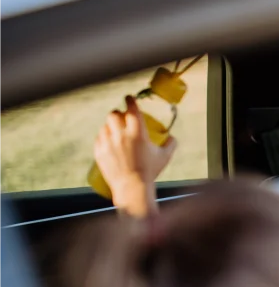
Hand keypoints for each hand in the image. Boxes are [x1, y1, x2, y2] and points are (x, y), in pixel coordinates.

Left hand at [94, 96, 176, 216]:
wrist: (132, 188)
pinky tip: (109, 142)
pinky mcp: (100, 152)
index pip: (131, 109)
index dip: (130, 100)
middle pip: (113, 114)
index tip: (128, 98)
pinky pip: (99, 139)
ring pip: (105, 126)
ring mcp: (108, 143)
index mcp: (137, 133)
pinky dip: (104, 138)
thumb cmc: (150, 172)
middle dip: (118, 113)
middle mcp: (121, 135)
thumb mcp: (164, 157)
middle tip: (121, 117)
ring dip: (111, 126)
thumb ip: (171, 144)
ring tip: (116, 133)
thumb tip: (172, 137)